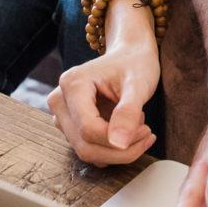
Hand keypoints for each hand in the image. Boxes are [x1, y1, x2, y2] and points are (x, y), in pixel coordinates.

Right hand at [46, 0, 159, 165]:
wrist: (130, 55)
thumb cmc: (135, 64)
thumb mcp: (138, 83)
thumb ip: (129, 111)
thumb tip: (120, 144)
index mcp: (72, 84)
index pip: (89, 129)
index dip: (118, 140)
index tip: (146, 131)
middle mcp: (60, 101)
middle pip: (85, 145)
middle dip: (120, 150)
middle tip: (147, 134)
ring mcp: (62, 115)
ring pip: (86, 151)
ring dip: (117, 150)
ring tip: (137, 124)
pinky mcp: (70, 126)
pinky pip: (89, 149)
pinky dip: (112, 149)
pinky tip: (127, 130)